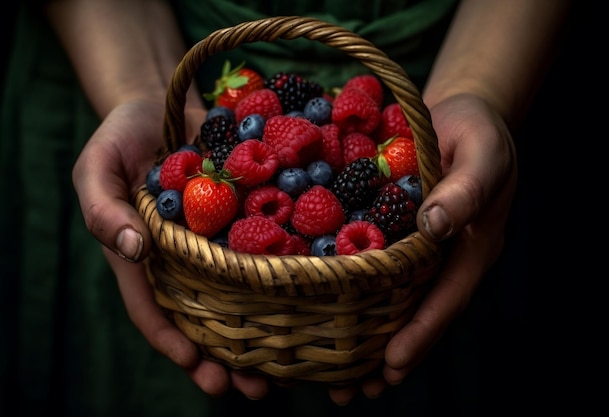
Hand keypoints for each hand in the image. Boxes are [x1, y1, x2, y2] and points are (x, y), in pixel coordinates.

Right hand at [72, 98, 269, 399]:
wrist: (165, 100)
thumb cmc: (121, 136)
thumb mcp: (97, 169)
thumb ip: (103, 209)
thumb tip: (132, 250)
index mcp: (146, 256)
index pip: (155, 309)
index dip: (173, 341)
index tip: (199, 366)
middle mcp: (187, 257)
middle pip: (206, 315)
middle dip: (228, 355)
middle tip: (253, 389)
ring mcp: (220, 238)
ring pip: (243, 292)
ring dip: (265, 329)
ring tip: (288, 366)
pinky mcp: (248, 214)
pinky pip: (267, 246)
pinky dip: (286, 272)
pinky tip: (313, 294)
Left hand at [327, 93, 517, 404]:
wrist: (460, 113)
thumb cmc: (478, 131)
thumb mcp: (483, 152)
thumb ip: (466, 188)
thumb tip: (436, 225)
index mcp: (469, 246)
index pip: (446, 298)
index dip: (421, 332)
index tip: (391, 364)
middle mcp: (441, 257)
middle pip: (414, 313)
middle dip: (385, 354)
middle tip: (351, 391)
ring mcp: (417, 248)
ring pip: (390, 300)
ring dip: (364, 336)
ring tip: (333, 375)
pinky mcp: (393, 231)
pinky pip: (373, 269)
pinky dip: (352, 295)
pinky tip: (323, 310)